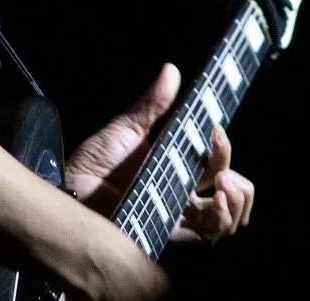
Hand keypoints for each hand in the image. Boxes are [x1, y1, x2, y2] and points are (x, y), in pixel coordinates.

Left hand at [63, 62, 255, 246]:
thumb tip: (170, 70)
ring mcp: (177, 219)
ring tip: (224, 184)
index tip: (216, 130)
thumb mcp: (127, 128)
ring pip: (227, 223)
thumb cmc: (94, 162)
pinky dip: (219, 221)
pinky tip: (214, 204)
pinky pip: (205, 239)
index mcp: (177, 173)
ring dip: (237, 202)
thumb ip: (153, 104)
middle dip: (241, 184)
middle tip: (223, 168)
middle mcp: (182, 198)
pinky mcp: (168, 235)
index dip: (223, 150)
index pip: (216, 166)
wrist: (68, 187)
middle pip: (231, 198)